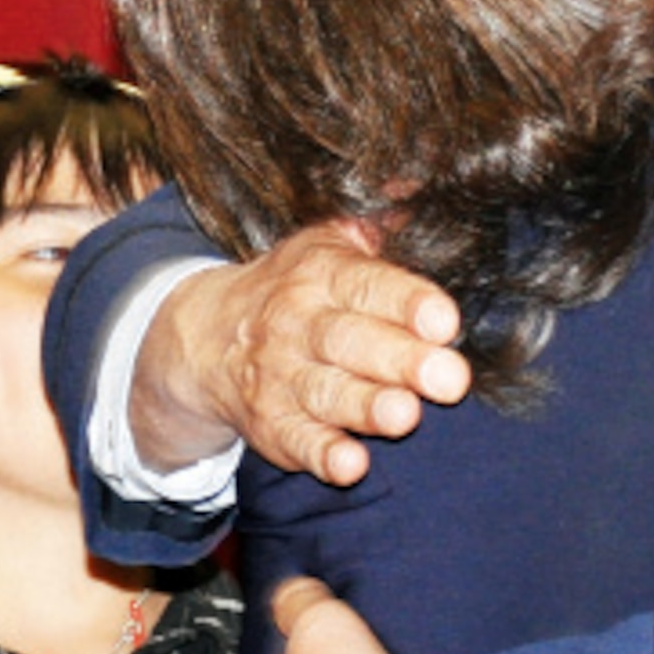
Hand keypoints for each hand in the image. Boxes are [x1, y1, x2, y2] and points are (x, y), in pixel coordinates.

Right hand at [134, 219, 468, 484]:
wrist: (204, 334)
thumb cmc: (299, 288)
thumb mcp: (330, 242)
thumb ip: (381, 224)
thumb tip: (422, 189)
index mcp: (323, 273)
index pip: (367, 284)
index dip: (406, 301)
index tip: (444, 320)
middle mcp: (299, 322)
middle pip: (351, 341)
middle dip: (401, 359)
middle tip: (449, 378)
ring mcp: (280, 376)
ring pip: (326, 392)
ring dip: (367, 406)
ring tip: (405, 416)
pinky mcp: (271, 424)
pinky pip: (297, 441)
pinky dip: (323, 455)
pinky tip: (351, 465)